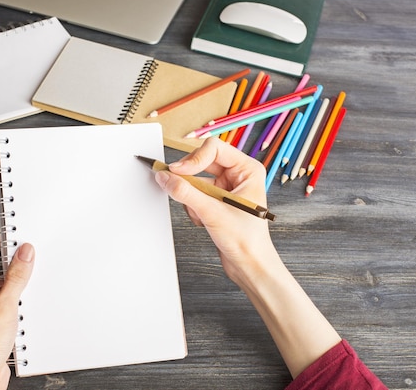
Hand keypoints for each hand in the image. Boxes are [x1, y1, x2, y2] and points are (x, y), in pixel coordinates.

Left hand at [0, 227, 34, 389]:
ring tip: (34, 269)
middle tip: (31, 242)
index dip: (0, 233)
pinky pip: (9, 297)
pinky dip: (20, 292)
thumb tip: (25, 252)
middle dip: (13, 252)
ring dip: (19, 275)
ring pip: (4, 281)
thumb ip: (16, 278)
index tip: (15, 222)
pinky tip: (30, 295)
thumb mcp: (4, 307)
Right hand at [155, 137, 340, 377]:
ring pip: (196, 180)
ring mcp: (227, 188)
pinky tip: (202, 221)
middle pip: (202, 161)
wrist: (250, 266)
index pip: (213, 149)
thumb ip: (185, 192)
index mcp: (247, 169)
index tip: (176, 171)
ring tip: (201, 215)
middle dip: (190, 180)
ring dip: (192, 197)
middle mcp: (238, 175)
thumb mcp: (212, 213)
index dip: (192, 159)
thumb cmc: (247, 241)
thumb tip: (164, 177)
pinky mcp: (216, 201)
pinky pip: (194, 193)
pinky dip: (192, 206)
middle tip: (175, 187)